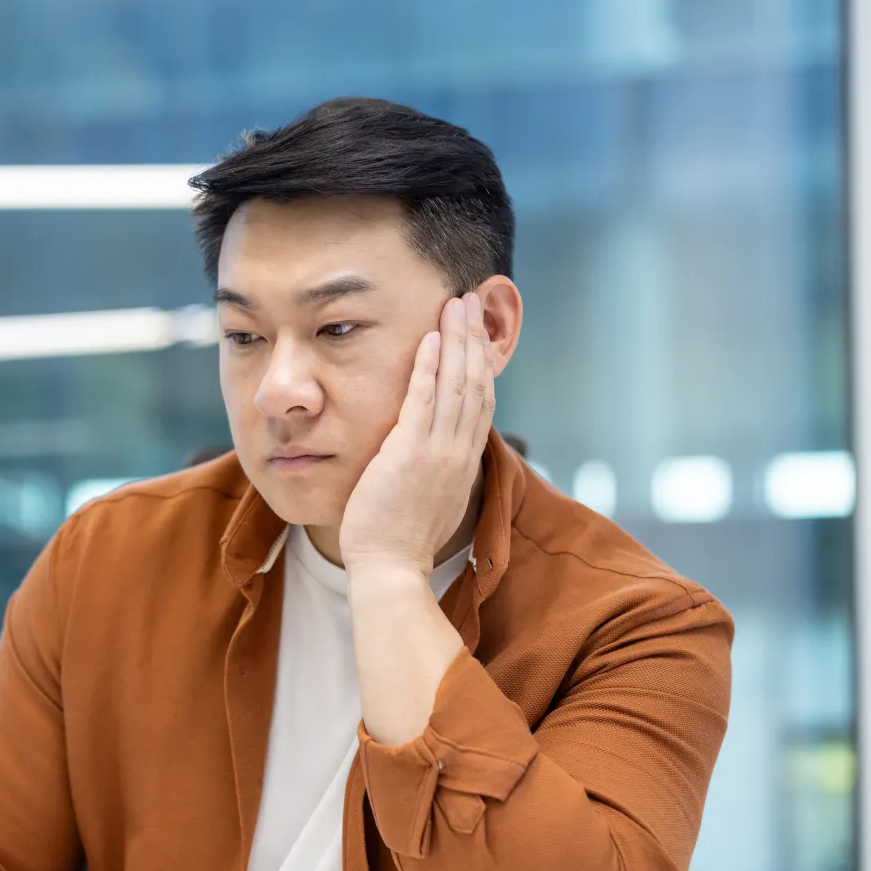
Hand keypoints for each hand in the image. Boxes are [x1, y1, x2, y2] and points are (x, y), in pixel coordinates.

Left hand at [339, 293, 495, 575]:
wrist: (390, 569)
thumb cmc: (399, 540)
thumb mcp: (430, 498)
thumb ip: (435, 469)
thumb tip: (432, 453)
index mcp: (464, 462)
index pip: (480, 402)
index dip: (480, 363)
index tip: (476, 333)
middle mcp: (459, 453)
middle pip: (475, 383)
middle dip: (474, 339)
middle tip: (471, 301)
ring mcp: (438, 452)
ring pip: (456, 385)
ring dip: (457, 340)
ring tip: (455, 304)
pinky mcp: (410, 454)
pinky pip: (424, 401)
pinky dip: (429, 367)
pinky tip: (430, 339)